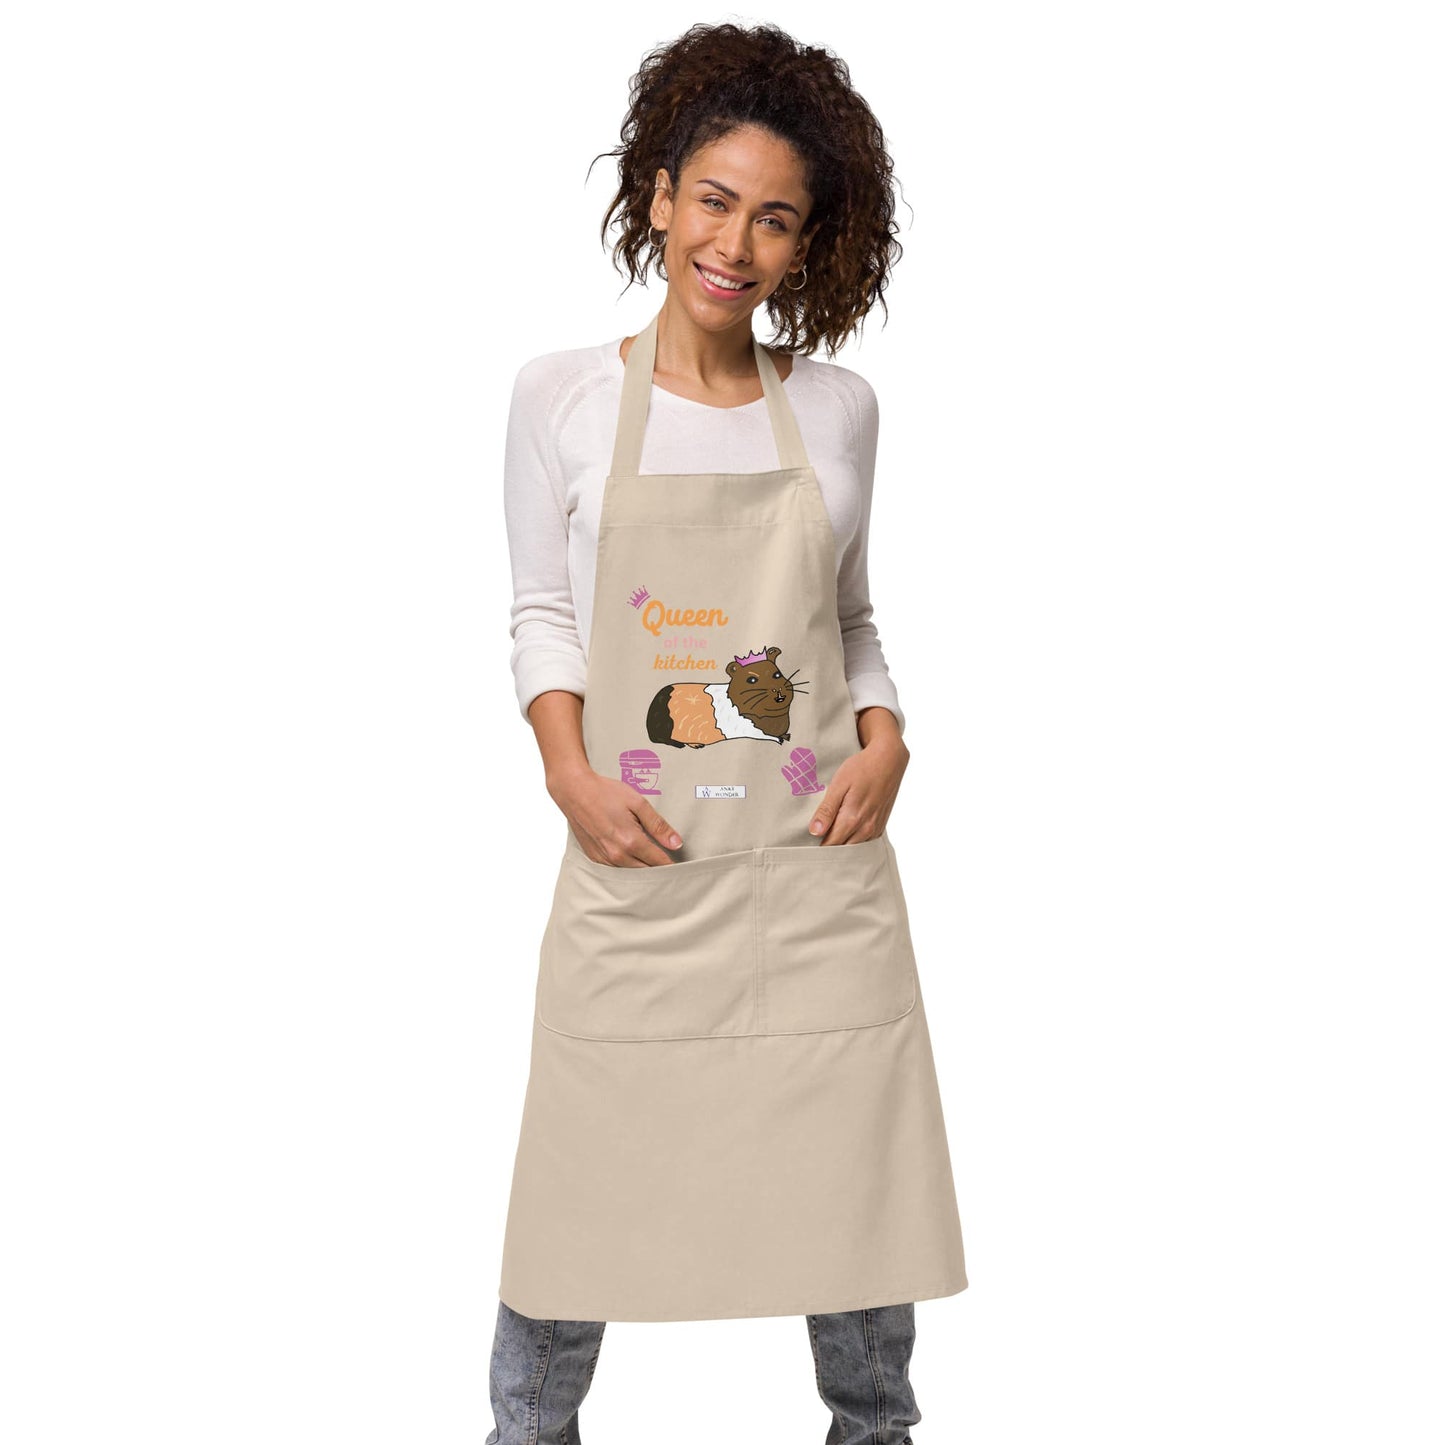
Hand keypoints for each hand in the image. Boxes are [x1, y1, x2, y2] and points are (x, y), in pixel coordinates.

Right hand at [549, 766, 683, 866]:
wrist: (574, 791)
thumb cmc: (606, 793)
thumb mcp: (638, 803)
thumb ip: (658, 826)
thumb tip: (676, 843)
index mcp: (631, 841)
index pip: (659, 862)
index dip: (672, 864)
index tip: (682, 865)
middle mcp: (617, 854)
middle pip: (646, 872)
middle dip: (658, 868)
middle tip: (667, 859)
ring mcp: (604, 858)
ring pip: (631, 873)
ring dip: (642, 868)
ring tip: (650, 858)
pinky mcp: (594, 858)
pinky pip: (616, 869)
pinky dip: (626, 865)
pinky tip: (631, 855)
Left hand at [807, 735, 908, 844]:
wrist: (889, 759)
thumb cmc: (862, 768)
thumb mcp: (839, 785)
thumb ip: (827, 810)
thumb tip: (815, 832)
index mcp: (852, 819)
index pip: (830, 846)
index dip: (817, 849)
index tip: (805, 847)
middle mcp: (866, 828)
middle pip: (842, 850)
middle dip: (828, 850)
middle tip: (814, 843)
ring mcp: (875, 828)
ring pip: (854, 848)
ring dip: (842, 847)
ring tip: (828, 838)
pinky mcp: (881, 825)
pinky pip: (865, 842)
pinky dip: (854, 842)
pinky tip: (845, 833)